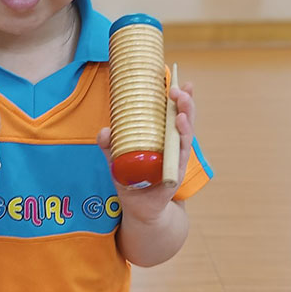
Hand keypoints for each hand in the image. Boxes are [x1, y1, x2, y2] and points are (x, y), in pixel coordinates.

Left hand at [97, 81, 195, 220]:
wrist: (140, 210)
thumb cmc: (132, 182)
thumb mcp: (116, 161)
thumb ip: (109, 145)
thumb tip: (104, 131)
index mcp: (162, 138)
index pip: (173, 113)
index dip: (179, 98)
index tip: (179, 81)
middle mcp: (173, 147)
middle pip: (183, 121)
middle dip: (184, 104)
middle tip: (178, 89)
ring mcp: (176, 160)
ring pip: (185, 137)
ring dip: (185, 121)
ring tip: (182, 107)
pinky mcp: (175, 174)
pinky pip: (180, 157)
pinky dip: (181, 143)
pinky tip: (179, 129)